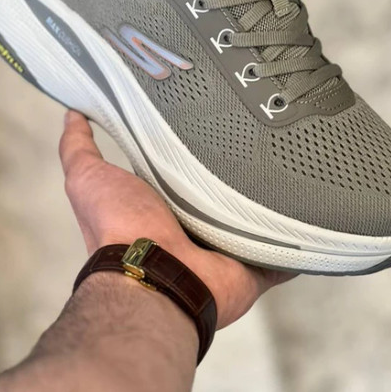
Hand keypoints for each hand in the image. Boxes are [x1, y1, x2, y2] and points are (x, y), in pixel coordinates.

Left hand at [59, 110, 293, 327]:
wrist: (154, 277)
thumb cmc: (118, 227)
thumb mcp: (87, 178)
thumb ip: (79, 149)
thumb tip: (73, 114)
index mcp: (161, 206)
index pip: (182, 170)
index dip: (193, 148)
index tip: (213, 115)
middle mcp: (195, 228)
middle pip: (223, 193)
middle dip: (239, 169)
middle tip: (261, 130)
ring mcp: (227, 247)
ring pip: (256, 217)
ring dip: (272, 199)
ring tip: (293, 159)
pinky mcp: (256, 264)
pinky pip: (286, 251)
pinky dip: (299, 240)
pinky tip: (317, 211)